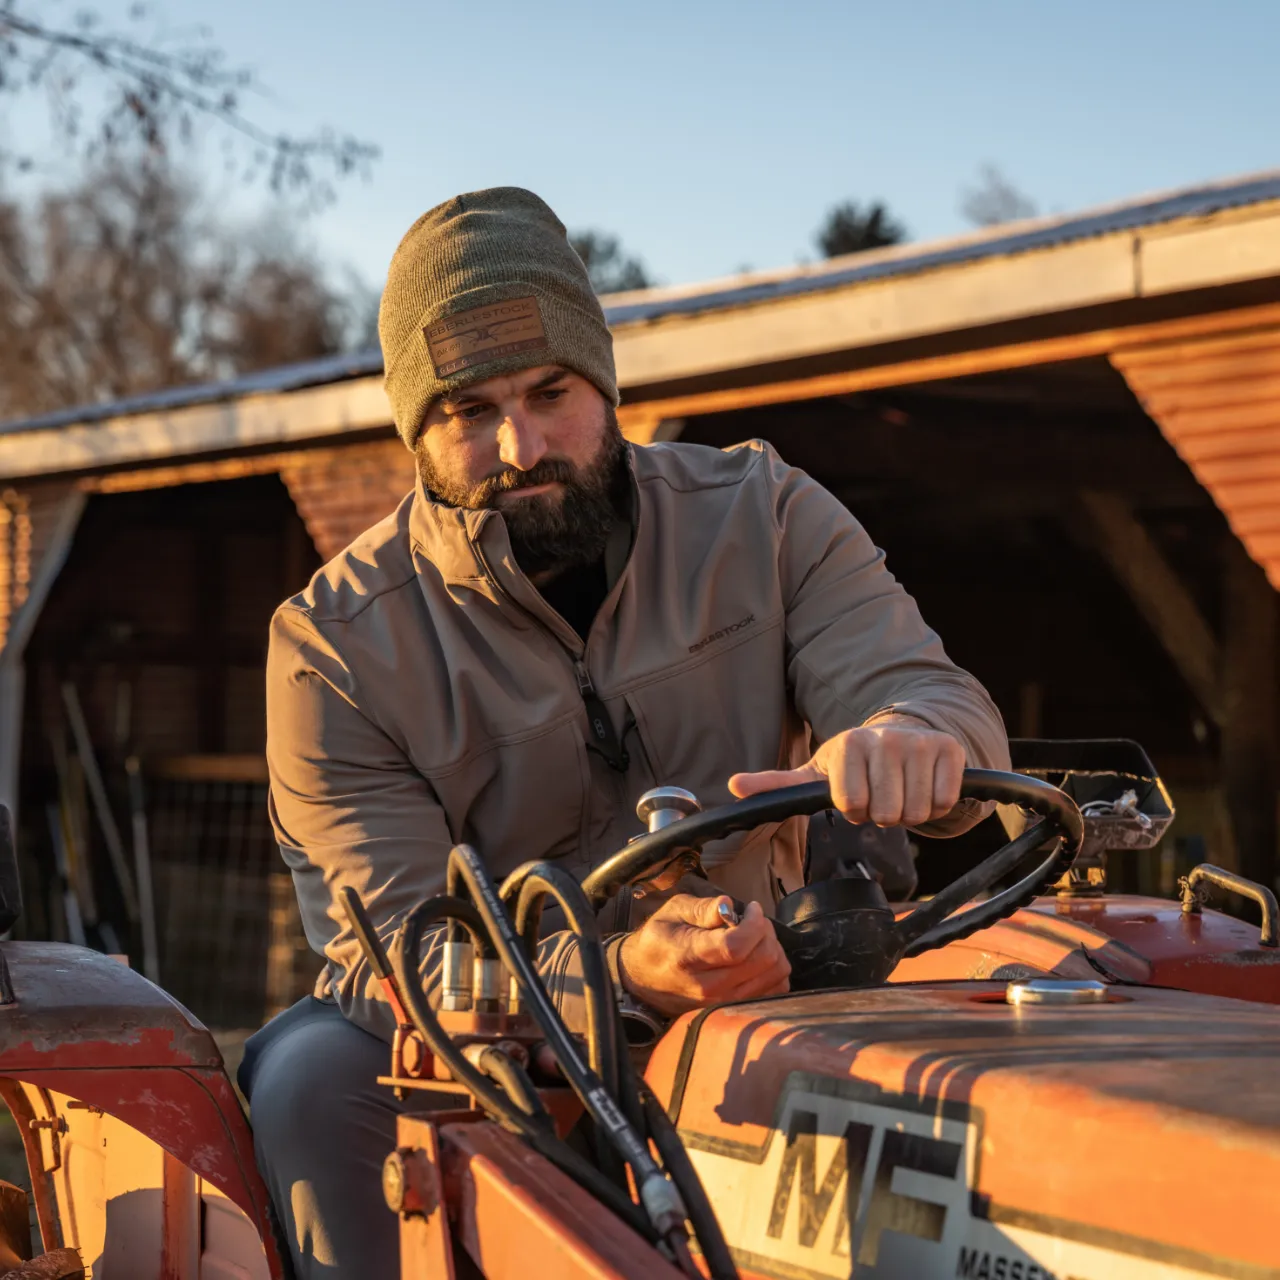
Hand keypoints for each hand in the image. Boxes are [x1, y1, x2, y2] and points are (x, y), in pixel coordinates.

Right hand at [617, 894, 790, 1015]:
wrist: (643, 980)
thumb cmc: (660, 940)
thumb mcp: (673, 912)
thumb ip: (703, 908)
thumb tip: (729, 905)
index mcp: (689, 956)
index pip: (736, 946)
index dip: (754, 923)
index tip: (750, 908)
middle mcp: (708, 985)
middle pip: (762, 959)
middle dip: (765, 931)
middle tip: (751, 919)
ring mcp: (723, 1002)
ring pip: (774, 974)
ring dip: (772, 948)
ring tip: (754, 937)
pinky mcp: (735, 1009)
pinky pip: (776, 990)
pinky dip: (773, 969)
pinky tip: (755, 957)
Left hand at [728, 717, 964, 826]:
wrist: (903, 733)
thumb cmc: (854, 763)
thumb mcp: (816, 772)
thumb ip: (777, 783)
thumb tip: (733, 786)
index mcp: (848, 745)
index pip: (852, 806)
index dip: (854, 810)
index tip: (854, 795)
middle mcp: (884, 739)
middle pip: (887, 813)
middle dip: (883, 813)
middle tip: (880, 795)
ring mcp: (919, 743)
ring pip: (917, 810)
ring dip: (909, 811)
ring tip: (900, 790)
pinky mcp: (950, 749)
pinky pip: (945, 801)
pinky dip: (936, 804)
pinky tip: (923, 785)